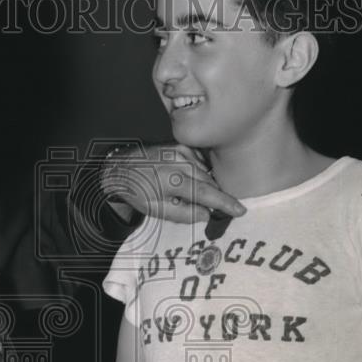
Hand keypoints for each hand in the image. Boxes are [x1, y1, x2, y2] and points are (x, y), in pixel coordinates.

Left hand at [102, 141, 245, 223]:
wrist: (121, 168)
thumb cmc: (138, 191)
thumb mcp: (156, 210)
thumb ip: (183, 214)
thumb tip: (206, 215)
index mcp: (172, 181)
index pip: (206, 193)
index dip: (225, 203)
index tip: (240, 210)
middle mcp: (179, 163)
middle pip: (208, 182)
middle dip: (214, 197)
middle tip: (214, 209)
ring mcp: (180, 152)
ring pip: (205, 172)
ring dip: (204, 185)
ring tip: (187, 193)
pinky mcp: (180, 146)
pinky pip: (198, 163)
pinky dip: (197, 173)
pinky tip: (186, 180)